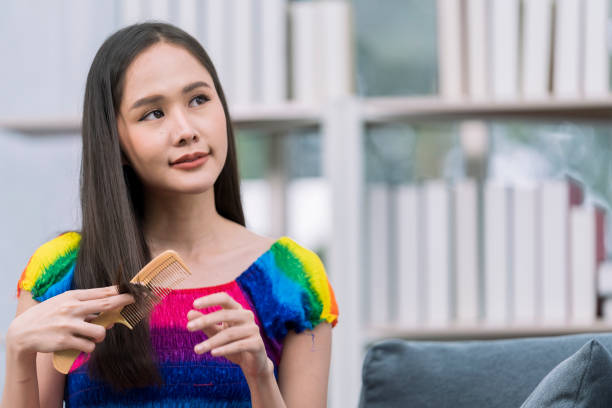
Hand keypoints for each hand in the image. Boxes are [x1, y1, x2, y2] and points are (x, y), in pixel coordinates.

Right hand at [6, 286, 134, 357]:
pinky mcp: (65, 341)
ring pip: (100, 332)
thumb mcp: (64, 302)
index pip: (101, 292)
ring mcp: (69, 325)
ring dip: (101, 336)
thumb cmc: (49, 315)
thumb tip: (110, 311)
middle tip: (133, 301)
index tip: (133, 291)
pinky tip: (81, 344)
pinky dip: (89, 347)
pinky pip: (89, 346)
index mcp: (73, 297)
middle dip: (123, 303)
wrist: (23, 331)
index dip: (120, 292)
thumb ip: (86, 304)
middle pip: (106, 304)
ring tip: (91, 336)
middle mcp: (72, 308)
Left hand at [187, 292, 271, 378]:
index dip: (210, 300)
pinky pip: (239, 345)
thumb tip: (190, 313)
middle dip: (206, 320)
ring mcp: (253, 330)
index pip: (224, 298)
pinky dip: (225, 349)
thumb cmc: (233, 345)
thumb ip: (206, 325)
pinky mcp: (257, 344)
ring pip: (229, 333)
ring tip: (196, 350)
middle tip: (188, 327)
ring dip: (211, 341)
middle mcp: (247, 316)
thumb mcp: (218, 334)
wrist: (253, 364)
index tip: (194, 304)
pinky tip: (212, 353)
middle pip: (225, 314)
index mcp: (238, 310)